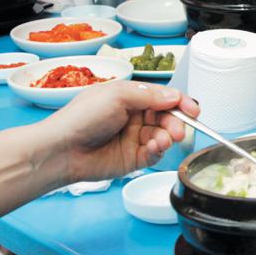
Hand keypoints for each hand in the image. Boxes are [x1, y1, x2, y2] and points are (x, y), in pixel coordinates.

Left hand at [41, 82, 197, 183]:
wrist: (62, 149)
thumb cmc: (82, 117)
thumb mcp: (118, 95)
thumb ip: (149, 96)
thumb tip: (174, 96)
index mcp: (129, 97)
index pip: (162, 97)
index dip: (179, 102)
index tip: (193, 109)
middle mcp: (133, 117)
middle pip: (166, 117)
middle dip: (176, 122)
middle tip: (179, 129)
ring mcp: (133, 138)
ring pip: (163, 136)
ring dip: (168, 137)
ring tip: (164, 139)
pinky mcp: (132, 159)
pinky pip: (154, 154)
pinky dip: (159, 150)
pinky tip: (155, 147)